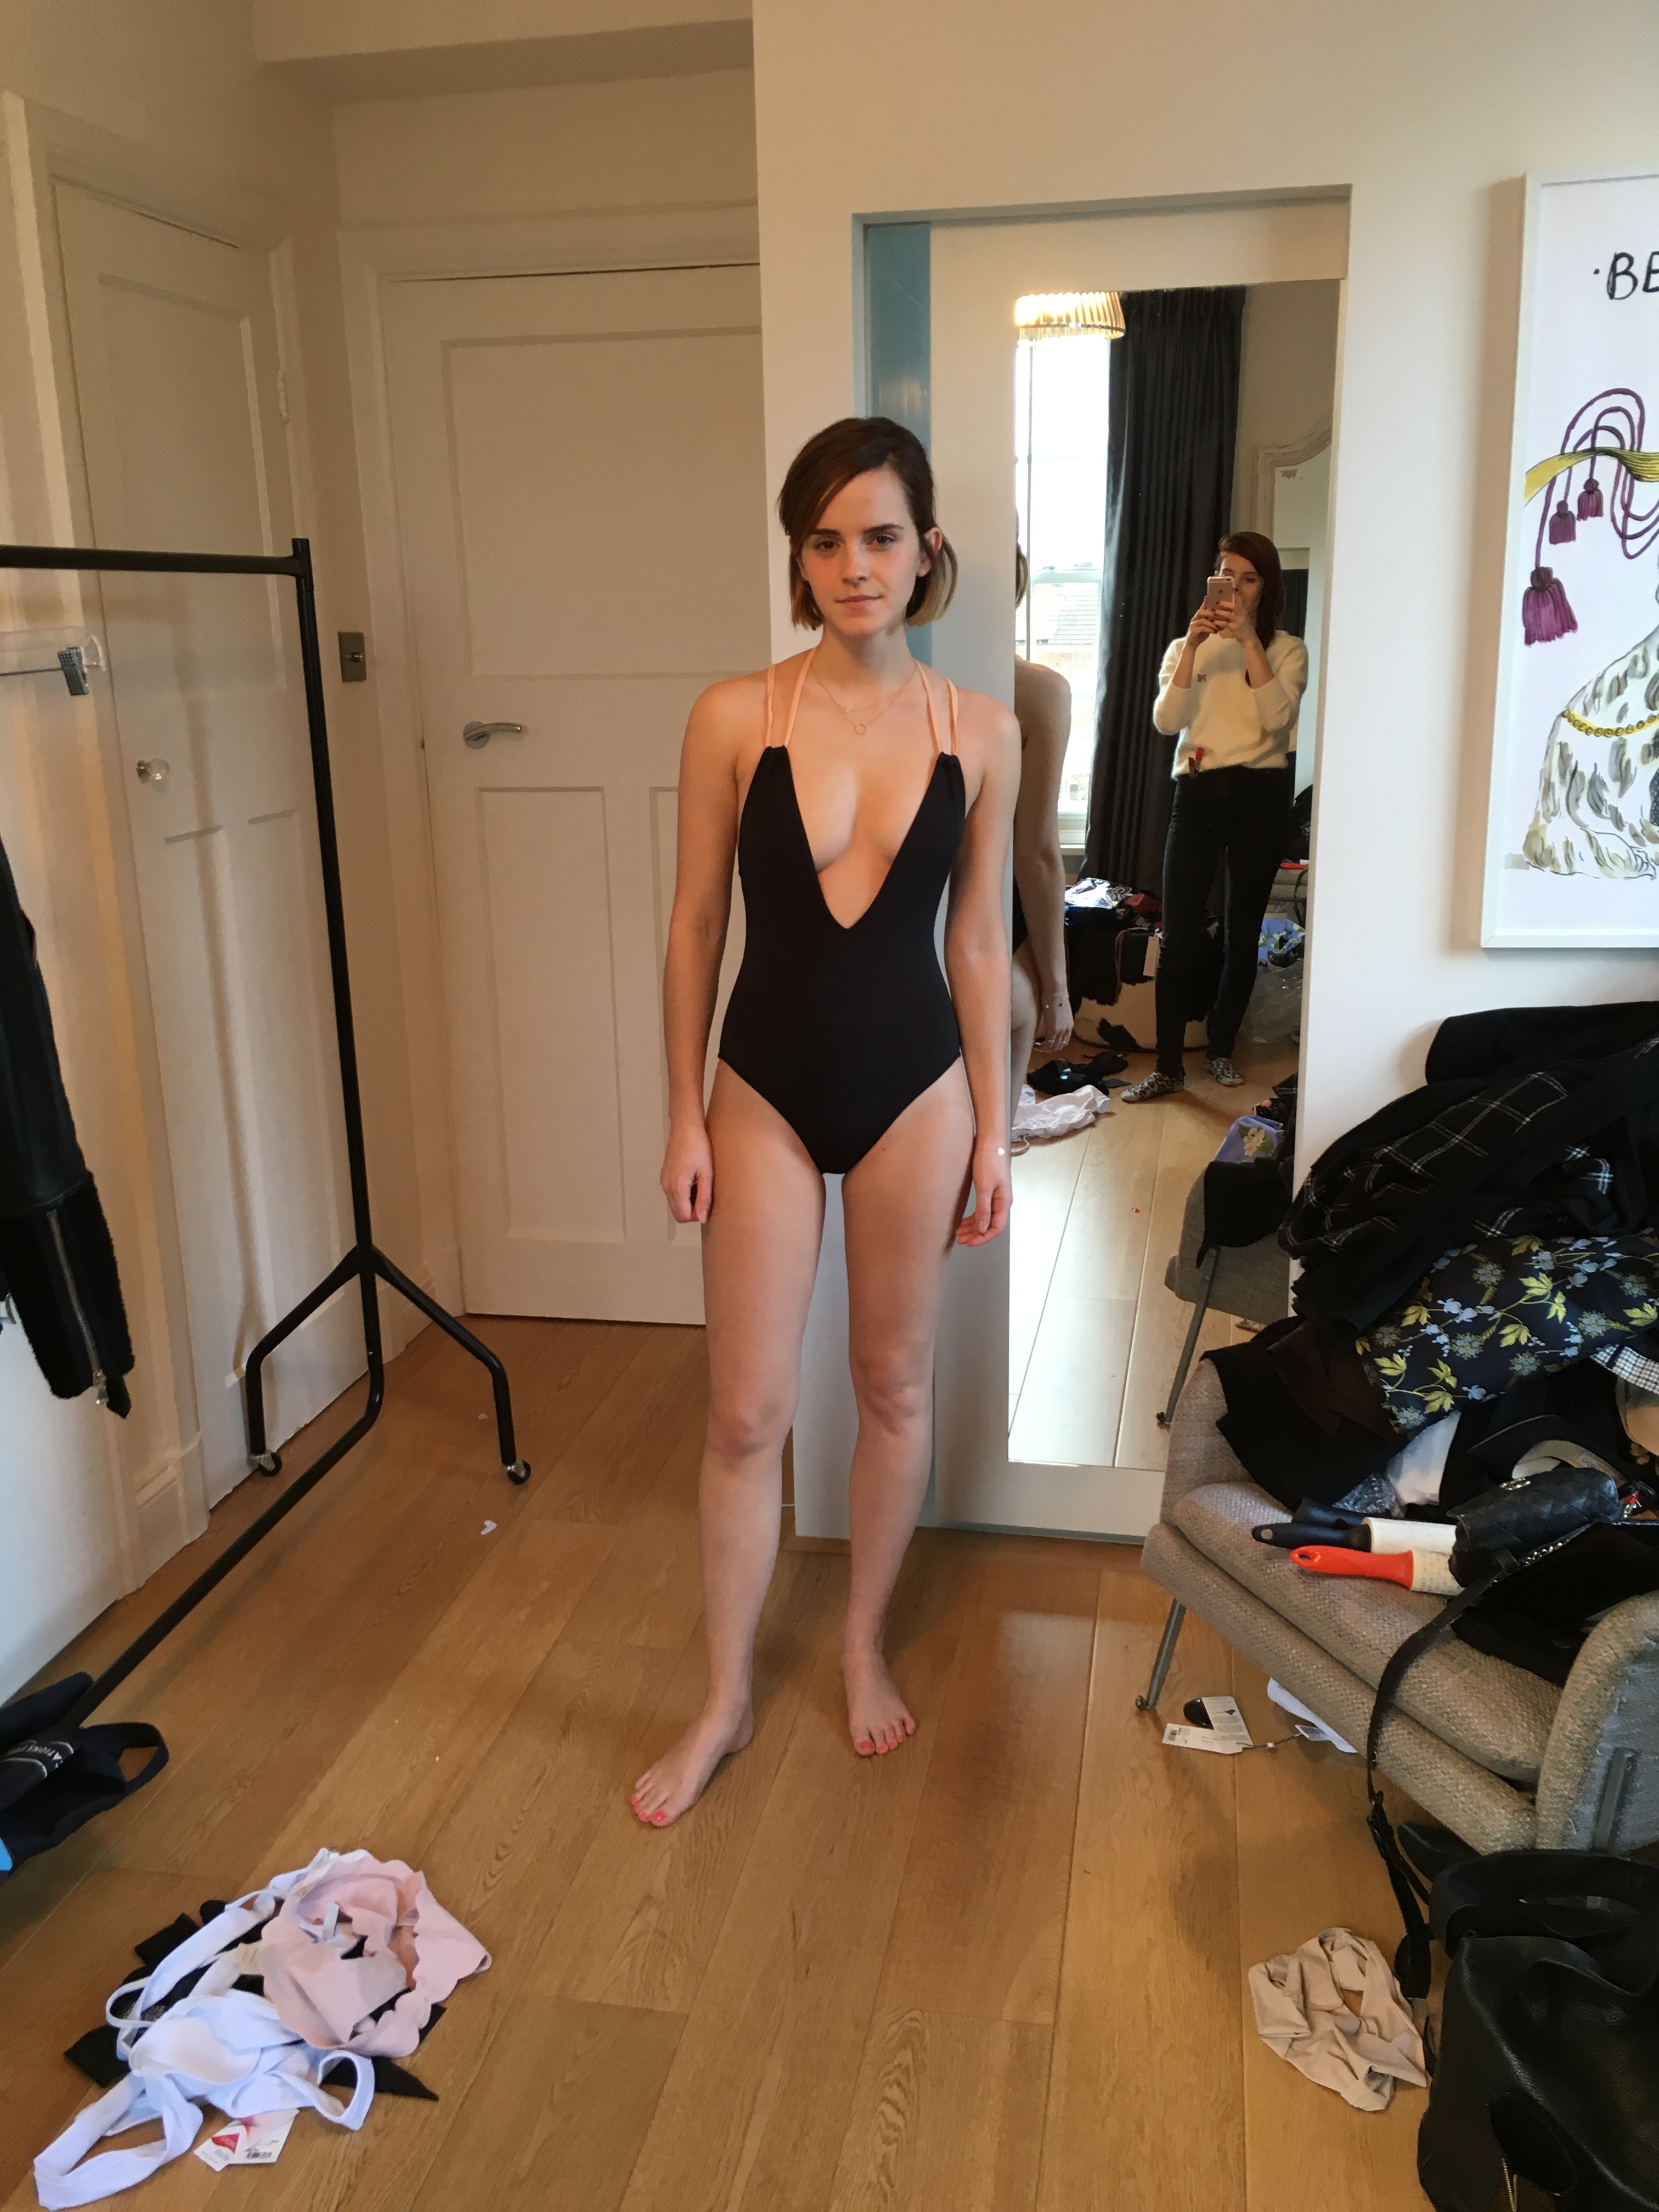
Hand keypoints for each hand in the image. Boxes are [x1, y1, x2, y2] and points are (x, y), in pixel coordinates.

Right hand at [661, 1118, 713, 1223]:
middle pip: (677, 1212)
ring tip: (702, 1187)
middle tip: (706, 1197)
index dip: (696, 1216)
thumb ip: (704, 1198)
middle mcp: (666, 1186)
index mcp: (676, 1187)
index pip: (683, 1216)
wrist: (686, 1127)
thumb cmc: (699, 1147)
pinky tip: (695, 1180)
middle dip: (691, 1211)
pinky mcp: (665, 1174)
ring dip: (688, 1202)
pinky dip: (683, 1194)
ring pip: (675, 1203)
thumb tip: (701, 1218)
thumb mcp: (706, 1174)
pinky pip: (673, 1193)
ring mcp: (664, 1180)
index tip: (708, 1204)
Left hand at [956, 1132, 1012, 1246]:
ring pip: (985, 1218)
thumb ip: (983, 1209)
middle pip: (990, 1225)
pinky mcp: (990, 1191)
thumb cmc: (988, 1162)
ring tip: (959, 1233)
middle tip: (960, 1239)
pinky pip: (983, 1210)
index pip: (996, 1228)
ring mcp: (996, 1196)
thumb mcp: (984, 1187)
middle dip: (976, 1234)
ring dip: (973, 1227)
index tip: (969, 1242)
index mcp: (1004, 1202)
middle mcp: (1002, 1202)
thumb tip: (982, 1229)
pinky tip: (964, 1221)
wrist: (989, 1143)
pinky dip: (973, 1218)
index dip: (983, 1238)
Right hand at [1035, 991, 1073, 1051]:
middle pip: (1059, 1046)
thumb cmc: (1055, 996)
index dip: (1054, 1045)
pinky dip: (1041, 1047)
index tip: (1045, 1043)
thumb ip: (1057, 1018)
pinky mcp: (1053, 1030)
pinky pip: (1048, 1044)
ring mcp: (1061, 1031)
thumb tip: (1051, 1020)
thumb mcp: (1059, 1011)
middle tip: (1039, 1047)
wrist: (1055, 991)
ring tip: (1036, 1046)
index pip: (1063, 1042)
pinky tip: (1035, 1044)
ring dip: (1044, 1049)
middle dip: (1048, 1049)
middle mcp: (1067, 1030)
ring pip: (1053, 1047)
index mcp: (1069, 1026)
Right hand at [1186, 603, 1220, 646]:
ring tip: (1218, 627)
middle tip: (1220, 616)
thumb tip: (1224, 618)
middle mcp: (1194, 619)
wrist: (1192, 645)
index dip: (1207, 601)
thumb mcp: (1208, 626)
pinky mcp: (1192, 631)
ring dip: (1212, 623)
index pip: (1203, 606)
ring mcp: (1192, 625)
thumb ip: (1213, 621)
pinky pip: (1201, 628)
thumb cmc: (1201, 635)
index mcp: (1198, 616)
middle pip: (1201, 611)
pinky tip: (1214, 632)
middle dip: (1211, 613)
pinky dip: (1209, 629)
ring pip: (1202, 620)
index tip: (1214, 598)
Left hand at [1214, 596, 1251, 644]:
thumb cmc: (1244, 626)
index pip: (1240, 599)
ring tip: (1213, 611)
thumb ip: (1237, 609)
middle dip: (1224, 603)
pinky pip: (1225, 624)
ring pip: (1228, 615)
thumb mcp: (1242, 616)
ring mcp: (1238, 621)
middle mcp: (1242, 614)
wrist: (1248, 638)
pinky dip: (1218, 622)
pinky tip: (1213, 621)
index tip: (1230, 588)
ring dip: (1219, 612)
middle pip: (1233, 606)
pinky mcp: (1234, 628)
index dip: (1235, 593)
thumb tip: (1230, 602)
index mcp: (1243, 610)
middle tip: (1216, 601)